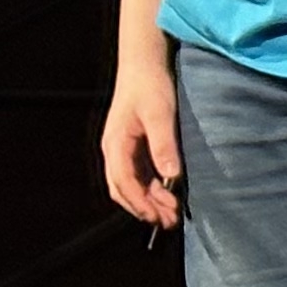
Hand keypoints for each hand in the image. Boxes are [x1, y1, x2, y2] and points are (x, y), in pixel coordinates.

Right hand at [101, 55, 181, 230]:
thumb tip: (172, 176)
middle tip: (169, 223)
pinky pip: (139, 174)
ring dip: (149, 201)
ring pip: (131, 184)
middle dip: (145, 208)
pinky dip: (151, 188)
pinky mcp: (133, 146)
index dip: (141, 203)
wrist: (144, 64)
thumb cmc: (151, 86)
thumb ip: (164, 145)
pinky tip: (168, 195)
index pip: (124, 183)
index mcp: (116, 144)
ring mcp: (123, 149)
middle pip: (124, 189)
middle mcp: (114, 150)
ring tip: (171, 215)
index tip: (159, 217)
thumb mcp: (160, 115)